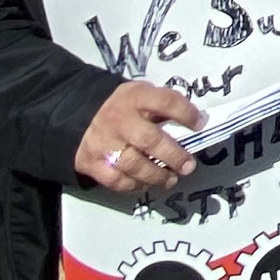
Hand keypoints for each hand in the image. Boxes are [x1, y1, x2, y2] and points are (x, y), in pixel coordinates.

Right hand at [78, 82, 203, 191]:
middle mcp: (119, 120)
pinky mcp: (91, 163)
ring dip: (157, 176)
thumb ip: (161, 107)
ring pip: (133, 165)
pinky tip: (146, 184)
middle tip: (188, 166)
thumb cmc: (122, 105)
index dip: (185, 113)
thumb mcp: (140, 94)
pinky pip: (116, 180)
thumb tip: (194, 124)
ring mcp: (104, 143)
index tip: (200, 124)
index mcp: (135, 97)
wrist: (79, 114)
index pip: (165, 102)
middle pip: (150, 140)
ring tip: (171, 179)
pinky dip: (134, 185)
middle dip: (174, 156)